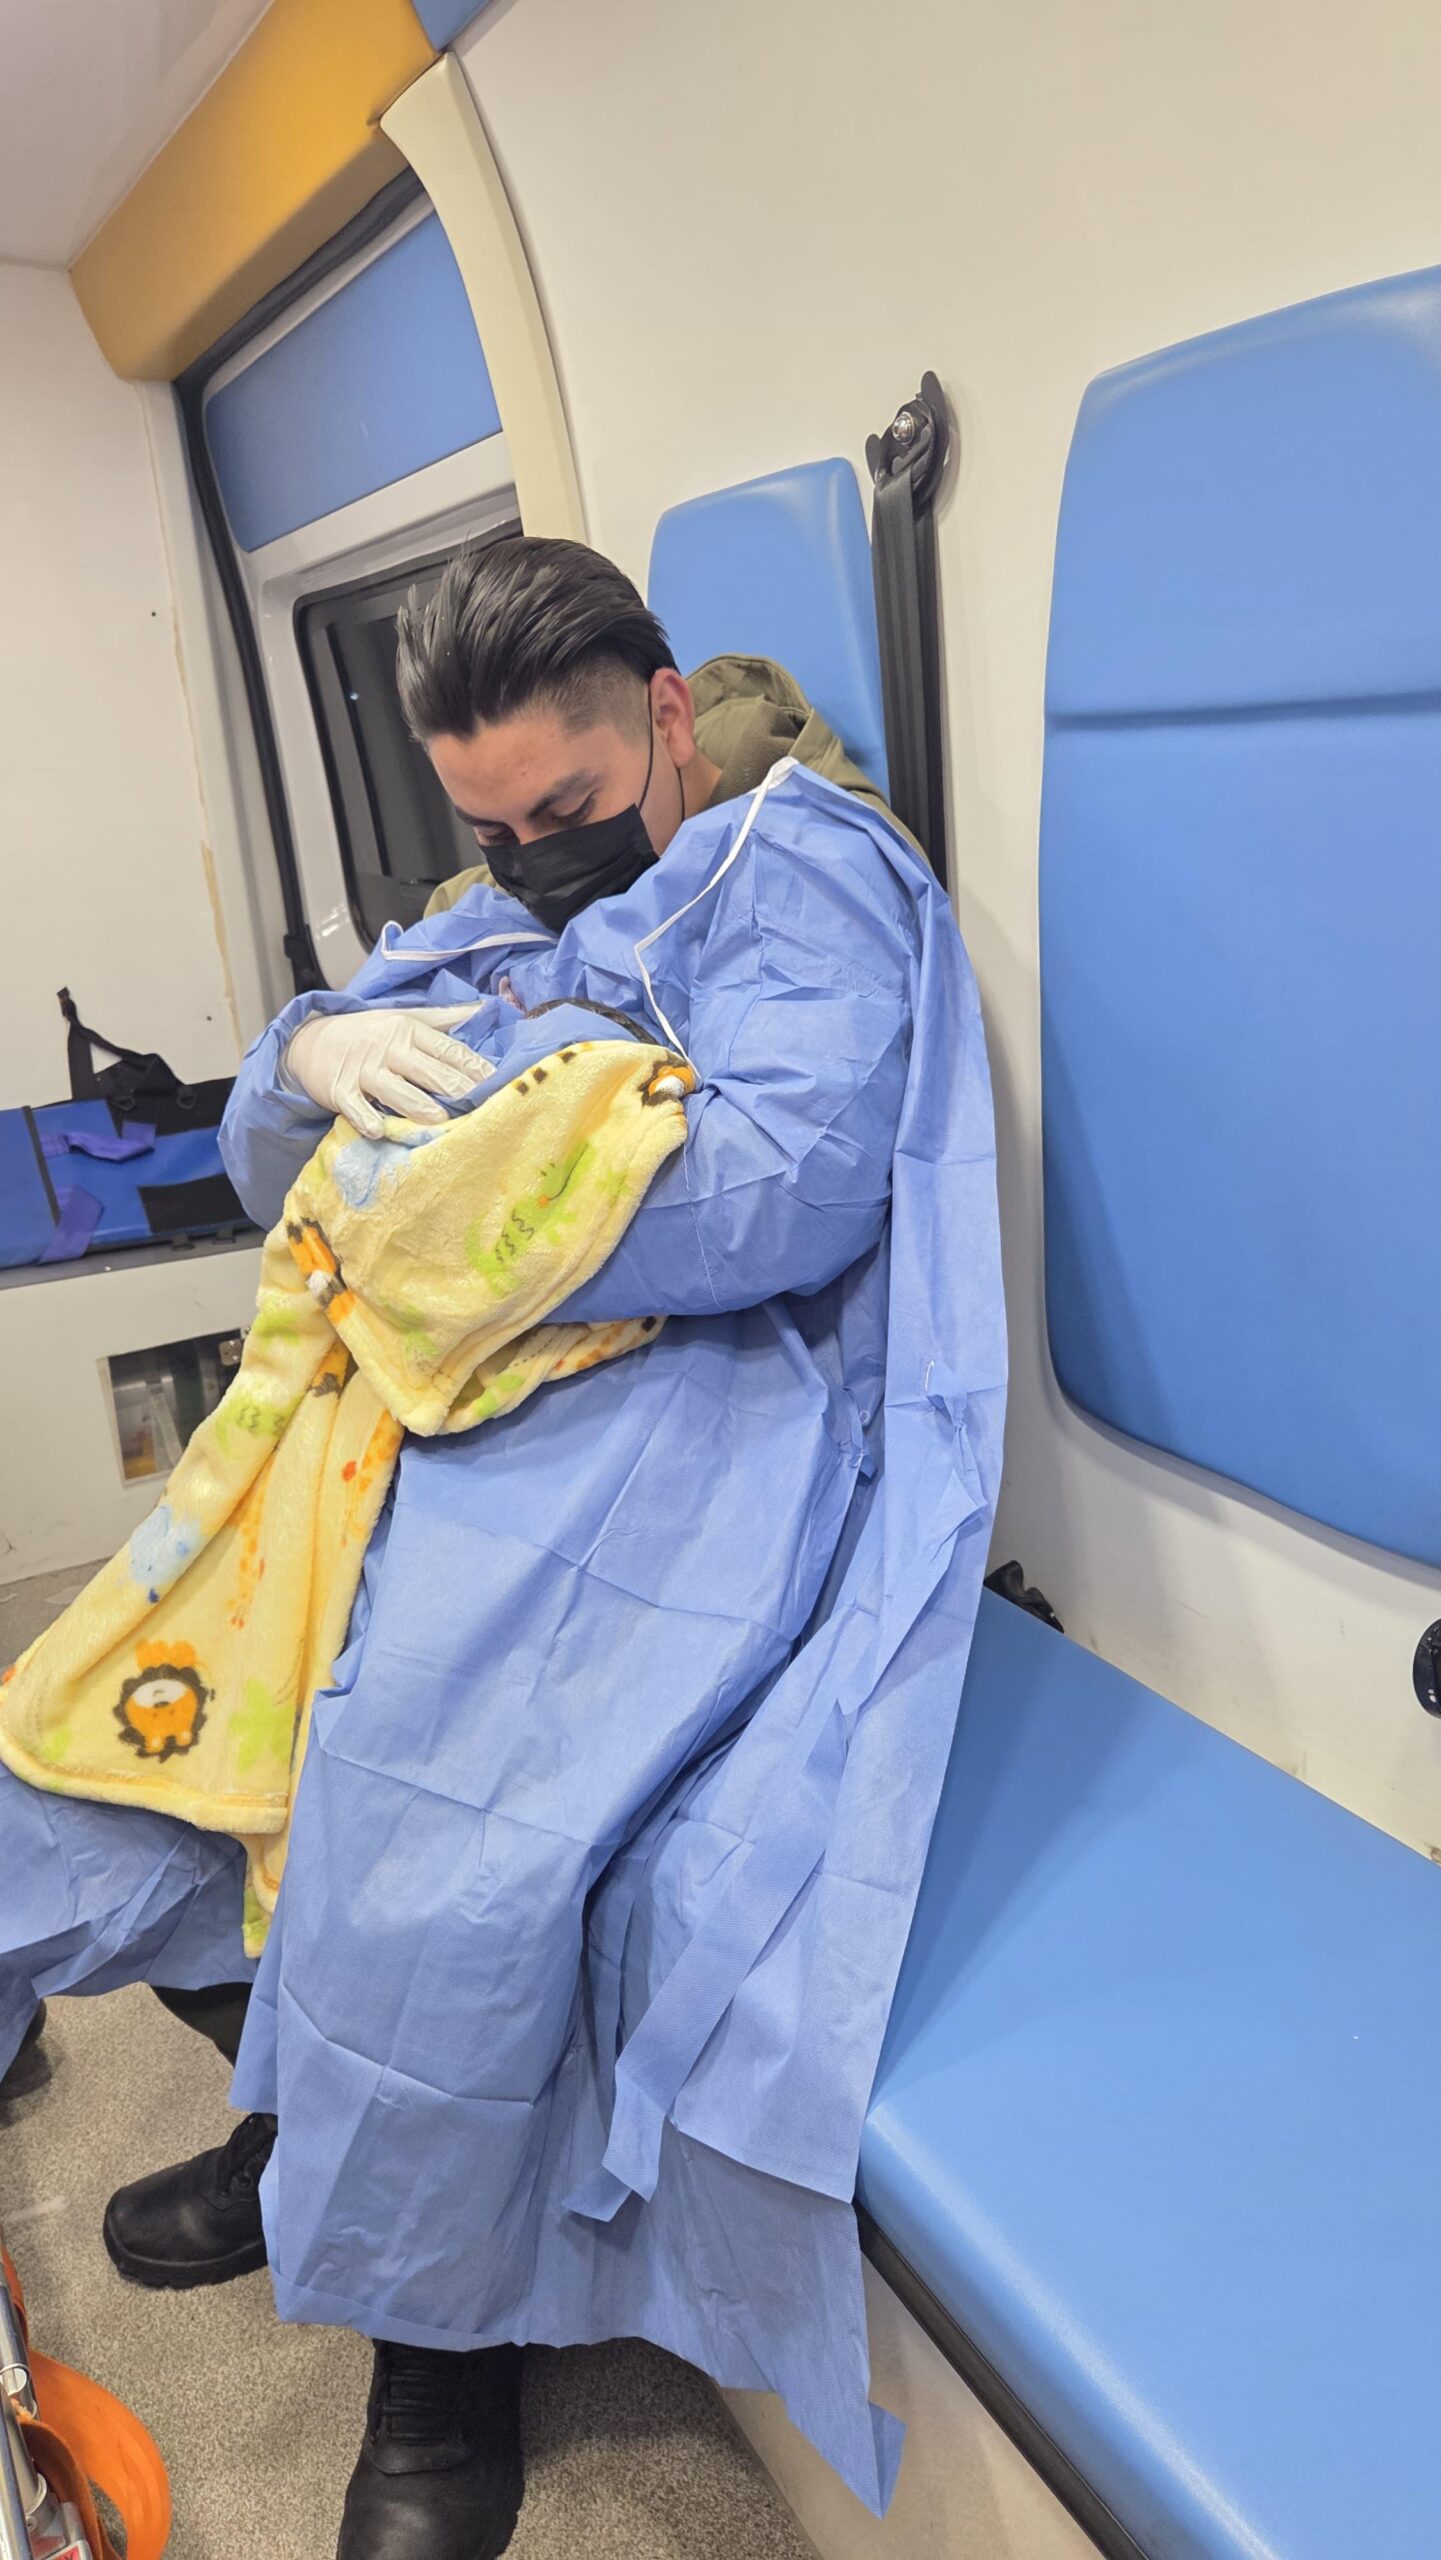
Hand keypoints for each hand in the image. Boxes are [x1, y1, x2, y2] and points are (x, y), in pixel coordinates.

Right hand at [285, 1007, 487, 1140]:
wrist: (310, 1041)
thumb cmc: (369, 1033)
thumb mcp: (405, 1018)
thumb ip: (445, 1018)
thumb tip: (486, 1009)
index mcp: (408, 1029)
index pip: (448, 1048)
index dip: (474, 1066)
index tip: (498, 1083)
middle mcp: (388, 1048)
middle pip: (428, 1070)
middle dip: (455, 1088)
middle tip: (482, 1105)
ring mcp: (363, 1070)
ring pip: (395, 1090)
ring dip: (418, 1105)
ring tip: (440, 1119)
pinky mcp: (340, 1090)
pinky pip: (355, 1107)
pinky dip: (366, 1119)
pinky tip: (380, 1130)